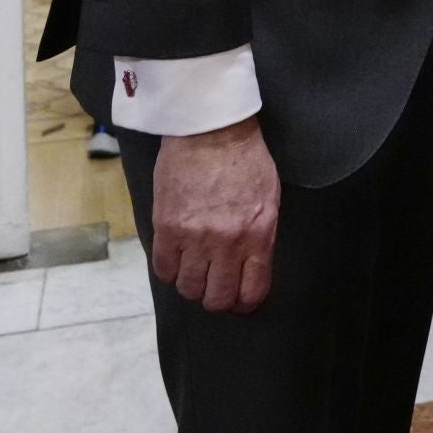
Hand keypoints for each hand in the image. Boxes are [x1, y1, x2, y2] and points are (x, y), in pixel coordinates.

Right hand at [151, 115, 279, 312]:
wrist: (210, 129)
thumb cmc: (244, 157)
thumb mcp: (269, 197)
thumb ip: (261, 234)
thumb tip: (252, 265)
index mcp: (258, 234)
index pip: (251, 292)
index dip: (243, 303)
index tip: (238, 300)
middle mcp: (228, 243)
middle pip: (217, 298)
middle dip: (215, 298)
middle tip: (212, 285)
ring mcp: (196, 237)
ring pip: (189, 288)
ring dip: (191, 284)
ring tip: (192, 269)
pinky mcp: (167, 227)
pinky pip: (163, 269)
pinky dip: (169, 270)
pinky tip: (175, 257)